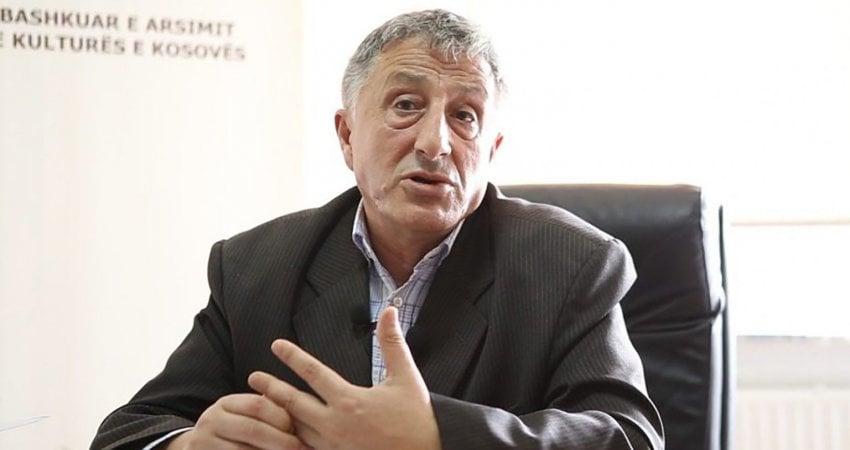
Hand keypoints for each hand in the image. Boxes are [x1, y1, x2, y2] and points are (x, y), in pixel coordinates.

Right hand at [163, 393, 306, 449]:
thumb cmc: (234, 434)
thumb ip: (269, 412)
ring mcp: (202, 443)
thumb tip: (305, 411)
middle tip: (300, 449)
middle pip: (252, 429)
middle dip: (281, 441)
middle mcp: (210, 421)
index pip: (258, 405)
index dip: (282, 417)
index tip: (299, 430)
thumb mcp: (244, 417)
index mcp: (226, 404)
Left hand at [248, 306, 440, 449]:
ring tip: (261, 407)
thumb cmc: (418, 420)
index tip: (276, 345)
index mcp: (349, 401)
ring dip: (277, 417)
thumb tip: (389, 311)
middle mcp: (334, 425)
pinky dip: (291, 443)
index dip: (292, 356)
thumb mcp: (406, 377)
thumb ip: (392, 343)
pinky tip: (280, 438)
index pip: (312, 373)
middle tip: (253, 378)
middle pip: (292, 403)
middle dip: (271, 388)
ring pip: (294, 431)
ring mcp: (332, 448)